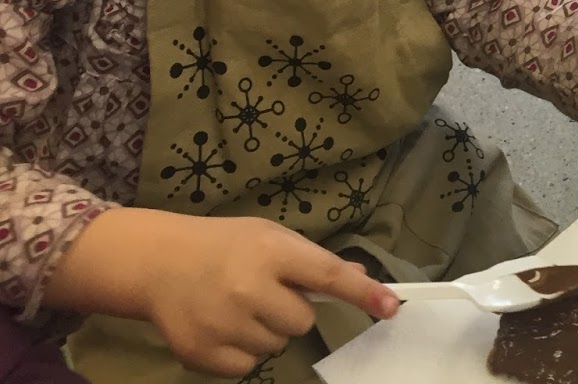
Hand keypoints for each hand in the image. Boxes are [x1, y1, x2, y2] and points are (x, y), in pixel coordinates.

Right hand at [47, 209, 396, 377]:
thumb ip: (312, 259)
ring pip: (277, 345)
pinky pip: (248, 367)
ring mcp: (224, 323)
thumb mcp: (269, 237)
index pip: (329, 275)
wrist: (158, 262)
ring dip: (266, 331)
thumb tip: (359, 274)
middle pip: (303, 322)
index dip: (363, 293)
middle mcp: (250, 287)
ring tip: (238, 305)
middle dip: (290, 310)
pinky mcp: (203, 353)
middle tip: (264, 292)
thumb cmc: (224, 245)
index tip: (392, 307)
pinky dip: (241, 351)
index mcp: (272, 251)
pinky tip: (222, 326)